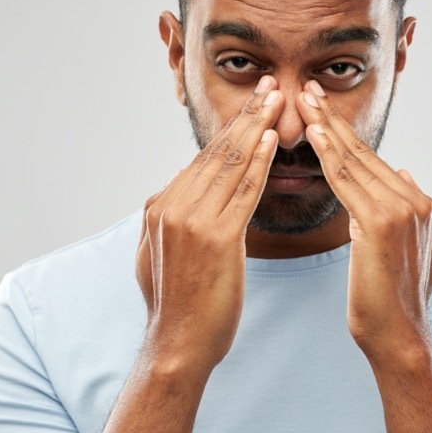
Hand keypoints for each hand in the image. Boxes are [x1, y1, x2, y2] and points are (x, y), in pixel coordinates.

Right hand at [135, 76, 282, 372]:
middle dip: (246, 115)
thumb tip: (169, 195)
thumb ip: (164, 222)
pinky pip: (244, 191)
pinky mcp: (217, 238)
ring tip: (276, 99)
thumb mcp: (155, 256)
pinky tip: (272, 139)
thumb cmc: (176, 309)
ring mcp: (193, 220)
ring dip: (257, 127)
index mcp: (160, 207)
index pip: (203, 160)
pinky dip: (259, 162)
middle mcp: (172, 206)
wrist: (176, 347)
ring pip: (231, 164)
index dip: (230, 130)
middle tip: (267, 85)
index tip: (250, 107)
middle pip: (217, 152)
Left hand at [295, 80, 431, 362]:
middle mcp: (414, 200)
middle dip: (333, 119)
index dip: (346, 134)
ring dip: (327, 127)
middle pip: (364, 152)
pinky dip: (328, 155)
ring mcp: (401, 208)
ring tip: (305, 101)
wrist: (400, 338)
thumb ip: (409, 212)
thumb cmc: (394, 303)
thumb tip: (407, 176)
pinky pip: (346, 181)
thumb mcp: (412, 249)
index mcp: (419, 203)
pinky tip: (313, 134)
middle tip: (308, 89)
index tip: (324, 110)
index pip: (373, 161)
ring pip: (354, 161)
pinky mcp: (381, 222)